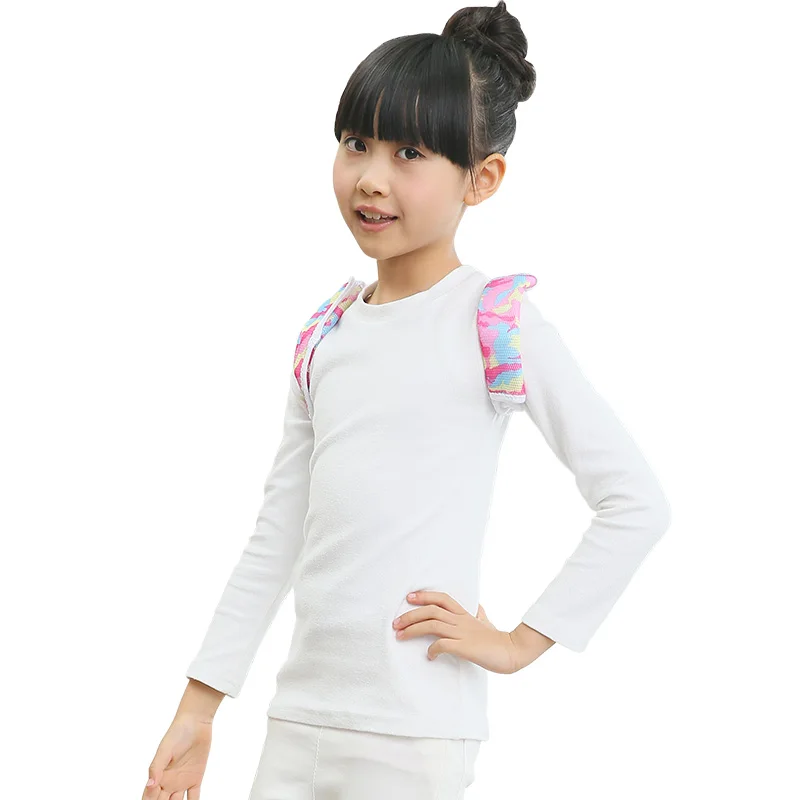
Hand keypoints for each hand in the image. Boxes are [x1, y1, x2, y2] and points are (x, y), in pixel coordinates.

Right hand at [142, 712, 212, 799]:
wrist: (196, 722)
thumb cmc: (177, 732)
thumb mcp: (165, 749)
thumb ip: (156, 767)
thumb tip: (149, 785)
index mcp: (158, 777)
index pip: (149, 798)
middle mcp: (168, 782)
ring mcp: (182, 782)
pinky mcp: (195, 778)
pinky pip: (194, 797)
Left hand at [393, 590, 521, 674]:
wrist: (513, 651)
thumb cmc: (499, 639)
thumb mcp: (487, 622)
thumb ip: (479, 614)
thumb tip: (478, 607)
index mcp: (465, 614)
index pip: (442, 598)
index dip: (424, 595)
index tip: (408, 598)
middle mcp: (461, 621)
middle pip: (431, 610)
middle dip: (410, 615)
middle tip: (395, 623)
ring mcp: (462, 633)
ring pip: (432, 624)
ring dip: (413, 629)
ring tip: (400, 636)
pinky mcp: (465, 647)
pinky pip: (443, 645)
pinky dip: (432, 649)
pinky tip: (428, 655)